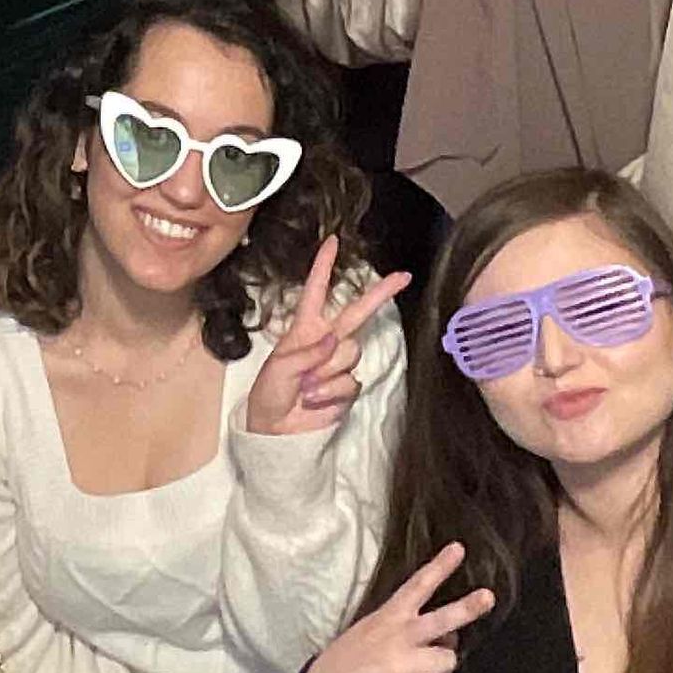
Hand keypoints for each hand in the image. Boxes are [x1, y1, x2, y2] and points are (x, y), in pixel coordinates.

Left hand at [244, 237, 407, 436]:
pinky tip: (314, 400)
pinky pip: (350, 381)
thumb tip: (333, 340)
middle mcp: (326, 340)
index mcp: (304, 328)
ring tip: (304, 387)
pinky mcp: (347, 387)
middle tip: (402, 276)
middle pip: (358, 312)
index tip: (333, 242)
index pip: (316, 291)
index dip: (323, 266)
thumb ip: (305, 352)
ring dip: (326, 371)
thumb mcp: (278, 368)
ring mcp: (338, 363)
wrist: (276, 430)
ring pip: (350, 352)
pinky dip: (330, 392)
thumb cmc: (269, 393)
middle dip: (380, 293)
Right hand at [304, 544, 495, 672]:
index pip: (417, 585)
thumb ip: (403, 628)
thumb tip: (444, 632)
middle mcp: (399, 636)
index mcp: (387, 617)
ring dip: (440, 667)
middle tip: (488, 597)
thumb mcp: (369, 632)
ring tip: (421, 671)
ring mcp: (405, 663)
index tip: (458, 549)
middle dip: (468, 607)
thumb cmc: (345, 663)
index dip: (440, 566)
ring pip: (448, 659)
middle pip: (443, 618)